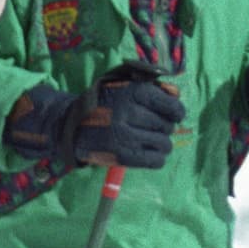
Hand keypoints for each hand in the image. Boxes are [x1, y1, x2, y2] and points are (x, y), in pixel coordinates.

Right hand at [4, 64, 183, 169]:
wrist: (71, 125)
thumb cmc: (103, 103)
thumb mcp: (123, 86)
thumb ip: (150, 87)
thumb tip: (177, 94)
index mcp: (132, 92)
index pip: (170, 105)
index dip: (177, 111)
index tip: (176, 115)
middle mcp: (128, 113)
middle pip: (167, 126)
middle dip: (165, 127)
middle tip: (155, 127)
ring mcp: (124, 136)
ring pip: (163, 144)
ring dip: (162, 144)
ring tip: (153, 141)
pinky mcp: (120, 156)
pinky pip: (154, 161)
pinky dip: (157, 158)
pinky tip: (151, 153)